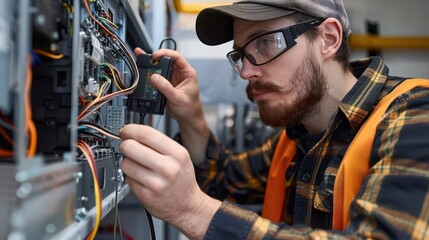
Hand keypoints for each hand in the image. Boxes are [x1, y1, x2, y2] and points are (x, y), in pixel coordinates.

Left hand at [119, 124, 220, 238]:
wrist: (188, 206)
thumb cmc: (182, 179)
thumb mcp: (180, 156)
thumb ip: (159, 144)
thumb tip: (134, 133)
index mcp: (177, 154)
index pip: (147, 134)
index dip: (131, 129)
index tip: (125, 130)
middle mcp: (168, 168)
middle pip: (131, 147)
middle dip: (125, 145)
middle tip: (127, 147)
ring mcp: (156, 183)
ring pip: (125, 163)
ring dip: (127, 162)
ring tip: (138, 166)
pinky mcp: (146, 195)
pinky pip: (127, 179)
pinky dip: (131, 177)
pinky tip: (141, 178)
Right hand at [133, 48, 202, 123]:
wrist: (187, 119)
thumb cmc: (189, 108)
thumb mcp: (177, 98)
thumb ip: (165, 87)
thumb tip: (154, 77)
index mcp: (187, 73)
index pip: (176, 57)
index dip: (165, 53)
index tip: (155, 56)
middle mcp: (180, 73)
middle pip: (166, 60)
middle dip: (155, 58)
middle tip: (145, 58)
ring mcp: (172, 79)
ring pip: (160, 68)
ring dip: (151, 65)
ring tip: (141, 60)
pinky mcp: (166, 84)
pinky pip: (157, 77)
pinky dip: (150, 74)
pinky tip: (143, 71)